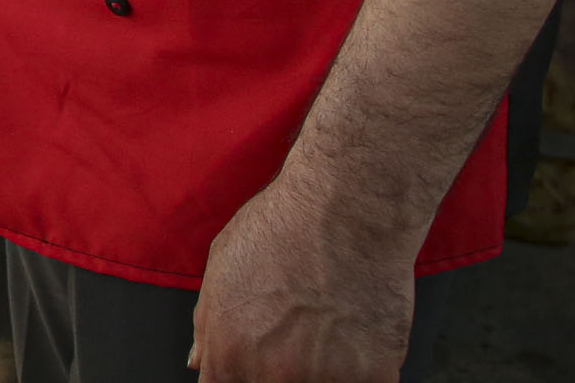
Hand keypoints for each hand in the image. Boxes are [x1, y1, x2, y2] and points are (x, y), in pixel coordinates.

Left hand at [188, 171, 416, 381]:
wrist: (345, 209)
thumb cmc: (281, 228)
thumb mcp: (221, 267)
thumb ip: (207, 326)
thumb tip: (199, 363)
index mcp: (230, 356)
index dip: (242, 376)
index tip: (254, 362)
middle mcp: (275, 376)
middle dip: (281, 370)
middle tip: (297, 335)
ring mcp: (326, 380)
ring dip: (324, 370)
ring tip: (327, 328)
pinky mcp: (375, 376)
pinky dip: (363, 367)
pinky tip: (357, 331)